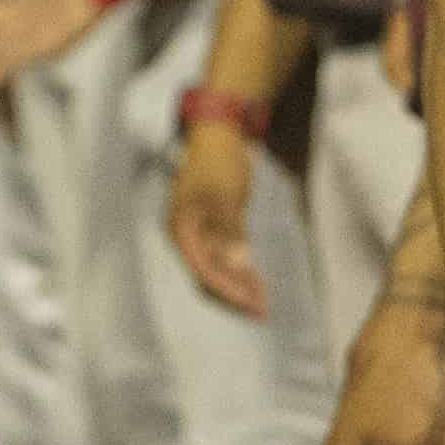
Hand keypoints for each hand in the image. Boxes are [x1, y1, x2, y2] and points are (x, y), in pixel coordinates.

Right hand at [169, 115, 268, 316]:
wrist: (219, 133)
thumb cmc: (219, 161)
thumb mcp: (225, 196)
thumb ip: (229, 232)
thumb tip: (235, 266)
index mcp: (181, 229)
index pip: (203, 271)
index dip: (227, 290)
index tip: (251, 304)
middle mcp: (186, 236)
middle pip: (207, 276)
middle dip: (234, 294)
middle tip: (262, 310)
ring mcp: (200, 232)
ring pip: (217, 269)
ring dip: (239, 285)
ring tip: (263, 301)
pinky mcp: (215, 228)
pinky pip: (226, 257)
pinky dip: (241, 270)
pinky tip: (257, 282)